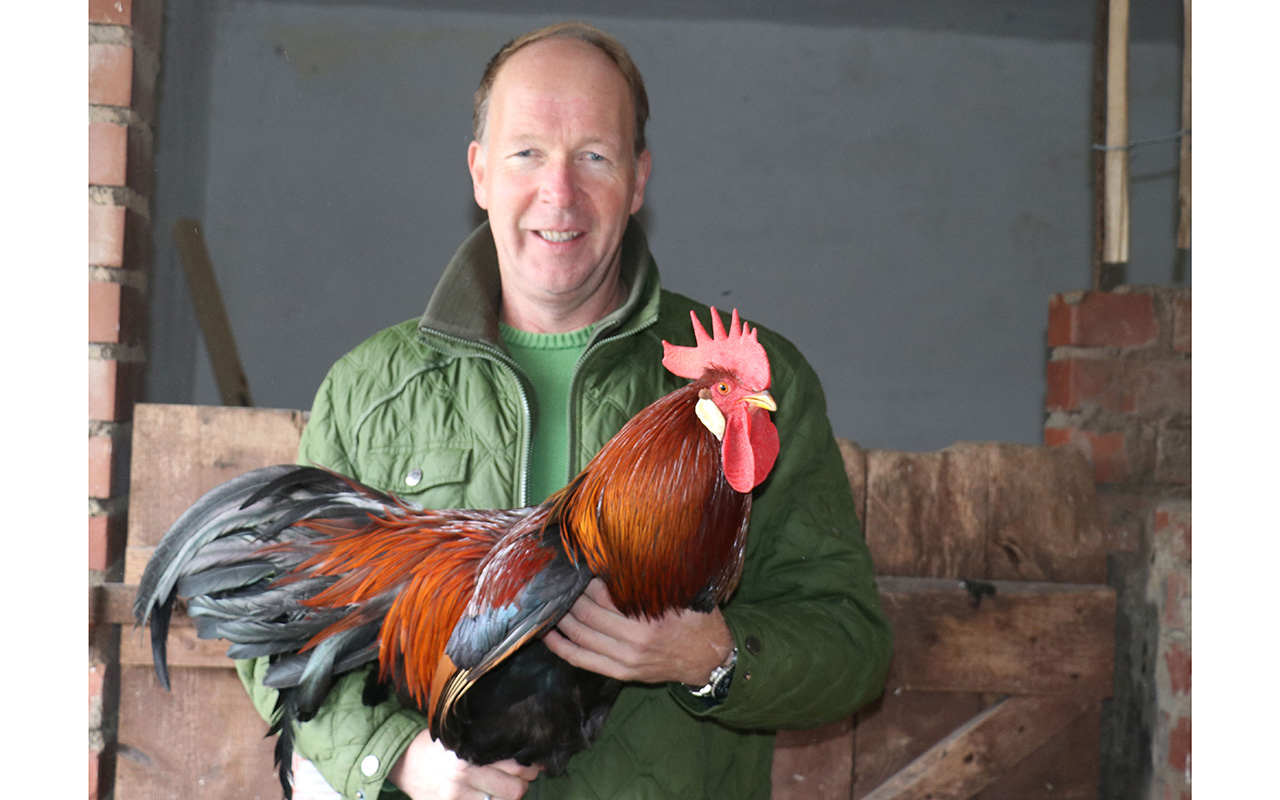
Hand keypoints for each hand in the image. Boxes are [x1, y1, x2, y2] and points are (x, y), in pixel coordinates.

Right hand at [387, 730, 540, 799]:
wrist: (404, 762)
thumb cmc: (437, 746)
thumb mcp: (461, 736)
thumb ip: (487, 743)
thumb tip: (523, 751)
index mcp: (469, 751)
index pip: (515, 765)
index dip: (529, 766)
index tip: (532, 763)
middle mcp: (463, 773)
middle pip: (514, 789)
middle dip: (523, 783)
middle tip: (523, 777)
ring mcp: (456, 795)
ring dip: (509, 796)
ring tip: (506, 786)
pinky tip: (490, 796)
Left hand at [542, 578, 733, 685]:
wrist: (708, 659)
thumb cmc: (697, 621)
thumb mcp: (684, 596)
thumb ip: (654, 582)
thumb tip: (623, 558)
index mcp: (650, 620)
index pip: (605, 596)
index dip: (587, 581)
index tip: (579, 567)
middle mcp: (634, 642)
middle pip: (587, 615)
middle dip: (570, 597)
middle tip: (560, 581)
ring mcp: (625, 660)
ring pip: (580, 636)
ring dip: (562, 619)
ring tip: (550, 602)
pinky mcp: (620, 673)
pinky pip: (581, 660)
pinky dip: (561, 647)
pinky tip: (548, 634)